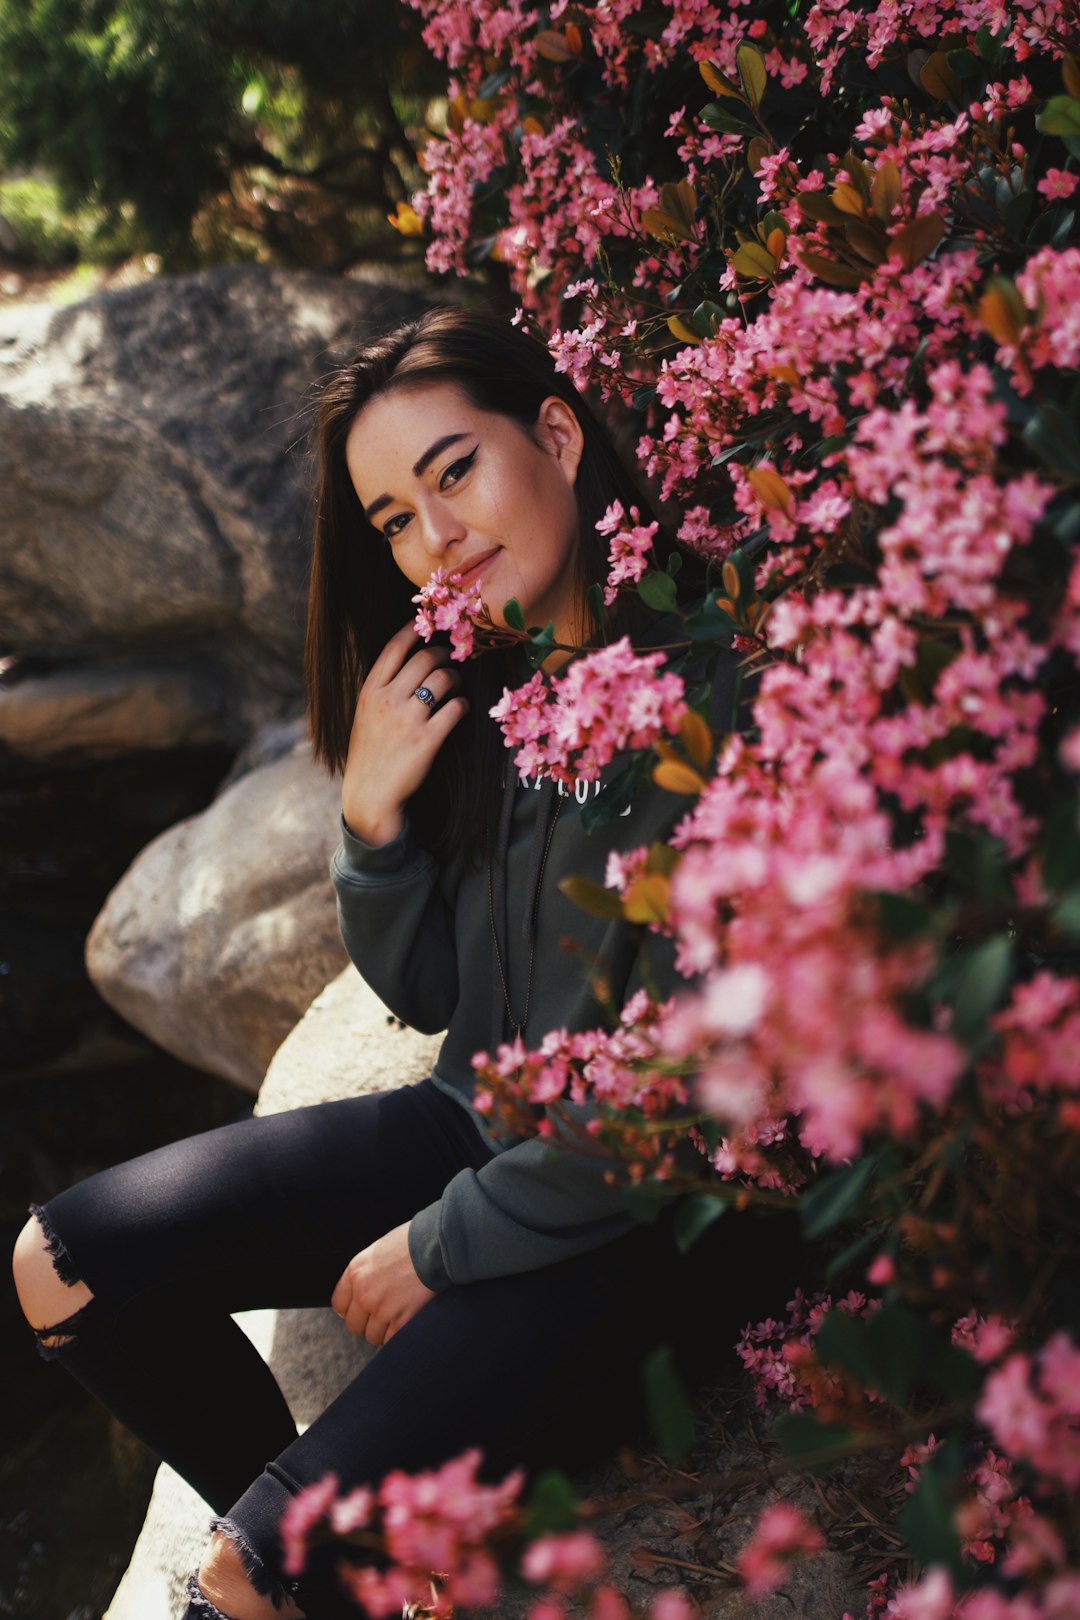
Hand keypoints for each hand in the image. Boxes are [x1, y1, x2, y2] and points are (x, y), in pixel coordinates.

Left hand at [330, 1220, 435, 1346]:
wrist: (436, 1246)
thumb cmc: (411, 1242)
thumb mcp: (379, 1250)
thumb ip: (367, 1272)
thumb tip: (364, 1288)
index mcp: (355, 1272)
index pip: (339, 1305)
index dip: (351, 1310)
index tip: (361, 1310)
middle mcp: (363, 1293)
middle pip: (354, 1325)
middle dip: (367, 1323)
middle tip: (383, 1316)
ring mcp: (381, 1309)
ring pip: (373, 1336)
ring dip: (384, 1331)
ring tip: (398, 1317)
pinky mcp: (401, 1321)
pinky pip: (392, 1340)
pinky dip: (398, 1335)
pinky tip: (407, 1322)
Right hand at [341, 624, 468, 846]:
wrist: (370, 794)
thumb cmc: (369, 753)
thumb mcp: (364, 714)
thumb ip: (383, 689)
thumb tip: (411, 663)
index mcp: (370, 691)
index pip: (394, 647)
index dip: (415, 630)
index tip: (429, 625)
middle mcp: (388, 700)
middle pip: (425, 658)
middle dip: (443, 654)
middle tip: (452, 657)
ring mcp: (408, 719)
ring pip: (443, 678)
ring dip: (455, 677)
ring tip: (455, 685)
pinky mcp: (428, 739)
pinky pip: (455, 708)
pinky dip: (463, 704)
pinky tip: (461, 708)